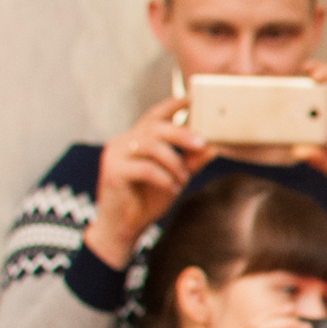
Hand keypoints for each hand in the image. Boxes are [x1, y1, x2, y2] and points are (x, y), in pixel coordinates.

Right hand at [85, 97, 213, 267]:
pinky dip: (164, 178)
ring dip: (174, 162)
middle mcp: (124, 141)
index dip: (174, 105)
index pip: (155, 115)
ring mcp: (115, 154)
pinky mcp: (112, 171)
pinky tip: (171, 189)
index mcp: (137, 138)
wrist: (122, 228)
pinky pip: (144, 168)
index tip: (193, 99)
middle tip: (202, 142)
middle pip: (155, 127)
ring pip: (150, 146)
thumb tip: (214, 145)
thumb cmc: (147, 199)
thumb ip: (192, 161)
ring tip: (183, 179)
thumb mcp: (175, 177)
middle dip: (181, 133)